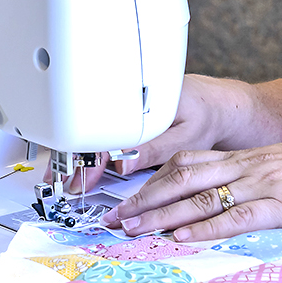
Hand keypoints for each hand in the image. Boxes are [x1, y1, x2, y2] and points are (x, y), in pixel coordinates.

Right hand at [62, 74, 234, 194]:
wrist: (221, 104)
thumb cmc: (208, 118)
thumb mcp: (186, 138)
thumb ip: (154, 150)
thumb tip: (122, 163)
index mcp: (142, 103)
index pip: (104, 135)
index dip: (89, 161)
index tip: (79, 180)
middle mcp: (130, 101)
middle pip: (93, 132)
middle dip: (74, 159)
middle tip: (60, 181)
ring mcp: (127, 106)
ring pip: (96, 132)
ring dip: (79, 154)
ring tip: (63, 172)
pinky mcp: (129, 114)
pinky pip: (105, 131)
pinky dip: (92, 147)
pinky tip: (81, 160)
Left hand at [107, 131, 281, 241]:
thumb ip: (265, 182)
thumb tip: (239, 200)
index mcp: (252, 157)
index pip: (189, 162)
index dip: (154, 178)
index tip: (127, 195)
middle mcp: (251, 165)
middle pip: (182, 176)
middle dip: (143, 198)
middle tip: (114, 217)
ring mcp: (266, 183)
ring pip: (201, 195)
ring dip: (162, 214)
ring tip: (133, 228)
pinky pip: (237, 216)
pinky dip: (205, 228)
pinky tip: (183, 236)